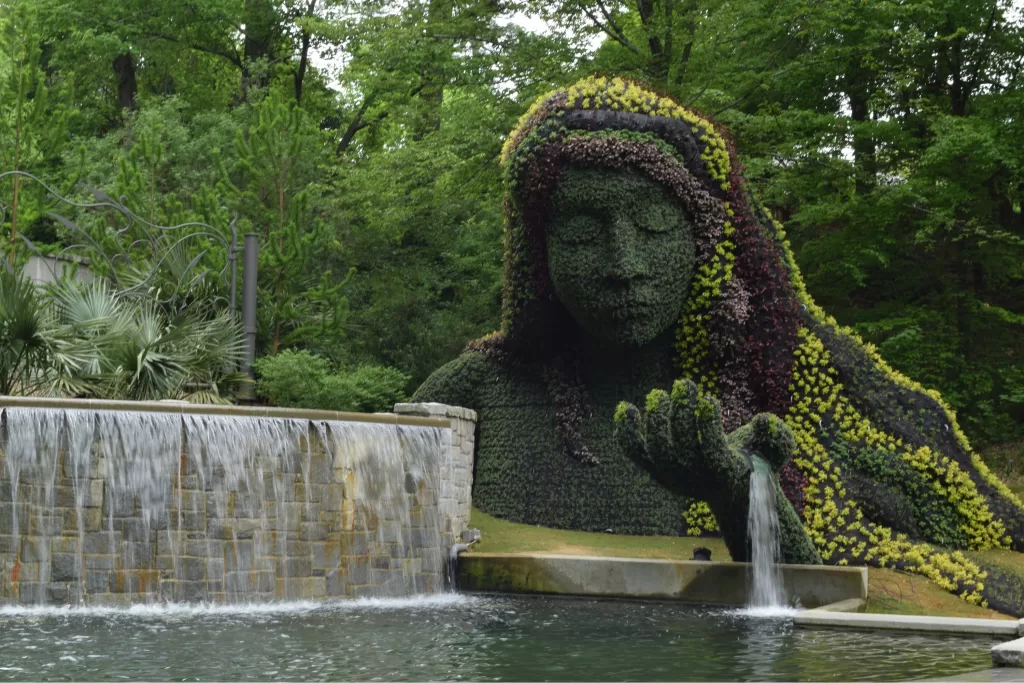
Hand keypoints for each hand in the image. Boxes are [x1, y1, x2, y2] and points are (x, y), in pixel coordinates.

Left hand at [614, 378, 817, 563]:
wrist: (731, 493)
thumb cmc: (754, 462)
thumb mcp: (776, 450)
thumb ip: (778, 436)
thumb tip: (762, 421)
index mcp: (725, 472)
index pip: (711, 453)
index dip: (707, 426)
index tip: (709, 400)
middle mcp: (695, 479)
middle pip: (679, 450)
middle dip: (680, 415)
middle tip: (684, 386)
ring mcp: (671, 476)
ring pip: (657, 450)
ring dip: (656, 419)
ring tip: (661, 394)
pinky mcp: (655, 469)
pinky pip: (635, 452)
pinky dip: (626, 431)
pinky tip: (625, 408)